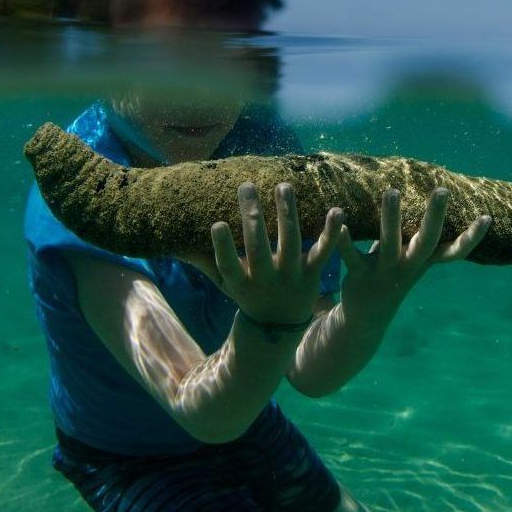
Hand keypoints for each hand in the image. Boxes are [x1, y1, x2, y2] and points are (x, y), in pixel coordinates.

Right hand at [187, 182, 342, 324]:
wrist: (279, 325)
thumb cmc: (247, 294)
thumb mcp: (225, 283)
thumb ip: (204, 261)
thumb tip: (175, 243)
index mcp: (241, 283)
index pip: (229, 265)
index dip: (223, 247)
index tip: (217, 223)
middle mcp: (266, 280)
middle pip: (258, 249)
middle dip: (252, 218)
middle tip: (246, 186)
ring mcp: (291, 276)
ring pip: (290, 242)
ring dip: (287, 213)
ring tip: (283, 186)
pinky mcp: (312, 273)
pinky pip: (324, 251)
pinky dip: (332, 232)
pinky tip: (337, 210)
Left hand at [336, 187, 490, 321]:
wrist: (366, 316)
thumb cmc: (393, 274)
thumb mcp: (412, 257)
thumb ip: (422, 233)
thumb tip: (440, 199)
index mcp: (424, 263)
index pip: (454, 252)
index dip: (472, 238)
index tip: (488, 217)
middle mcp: (409, 267)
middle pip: (426, 242)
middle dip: (434, 217)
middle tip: (442, 190)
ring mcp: (385, 272)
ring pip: (389, 243)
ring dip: (391, 218)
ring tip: (392, 191)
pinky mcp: (359, 276)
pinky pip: (351, 256)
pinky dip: (344, 239)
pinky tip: (340, 218)